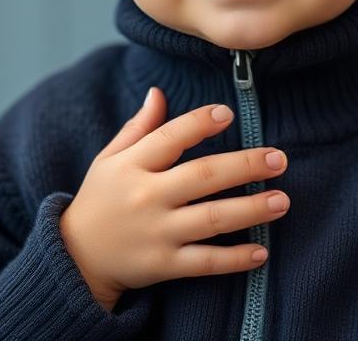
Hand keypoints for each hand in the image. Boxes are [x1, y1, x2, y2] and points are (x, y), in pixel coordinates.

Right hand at [58, 87, 289, 311]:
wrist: (75, 259)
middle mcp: (146, 197)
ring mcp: (157, 233)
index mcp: (131, 165)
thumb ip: (139, 128)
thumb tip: (159, 92)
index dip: (199, 124)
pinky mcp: (163, 266)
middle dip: (243, 166)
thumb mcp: (109, 159)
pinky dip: (234, 259)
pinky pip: (204, 263)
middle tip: (279, 158)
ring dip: (250, 210)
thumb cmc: (100, 199)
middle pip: (201, 176)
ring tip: (282, 200)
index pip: (169, 138)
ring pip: (211, 219)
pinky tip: (261, 252)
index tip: (228, 113)